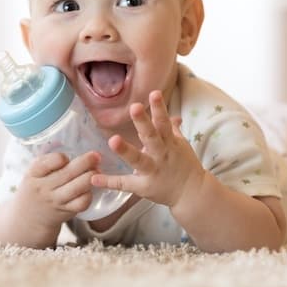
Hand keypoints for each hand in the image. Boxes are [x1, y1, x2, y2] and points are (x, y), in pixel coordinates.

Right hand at [14, 151, 97, 229]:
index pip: (48, 162)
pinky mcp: (66, 211)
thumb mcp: (34, 172)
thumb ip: (47, 159)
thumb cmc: (35, 188)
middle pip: (68, 173)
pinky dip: (89, 194)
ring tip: (97, 170)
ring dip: (91, 177)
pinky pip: (82, 202)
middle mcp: (44, 188)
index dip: (61, 158)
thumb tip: (65, 140)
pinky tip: (90, 188)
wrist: (27, 219)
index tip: (67, 157)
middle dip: (86, 162)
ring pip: (78, 187)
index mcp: (33, 174)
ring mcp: (56, 200)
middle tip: (96, 156)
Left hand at [91, 90, 204, 207]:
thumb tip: (173, 115)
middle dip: (143, 122)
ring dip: (125, 150)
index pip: (164, 123)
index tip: (154, 93)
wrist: (192, 193)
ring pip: (138, 160)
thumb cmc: (185, 165)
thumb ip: (173, 130)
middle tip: (134, 107)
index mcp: (170, 143)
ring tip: (112, 140)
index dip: (159, 108)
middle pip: (152, 137)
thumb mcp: (181, 145)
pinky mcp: (143, 187)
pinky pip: (125, 184)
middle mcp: (161, 155)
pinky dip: (109, 182)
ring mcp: (152, 171)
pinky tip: (94, 178)